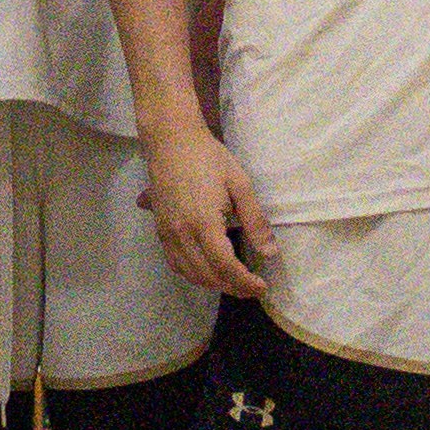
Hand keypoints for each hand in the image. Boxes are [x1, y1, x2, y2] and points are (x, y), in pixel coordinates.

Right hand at [140, 118, 276, 301]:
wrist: (171, 140)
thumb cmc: (209, 157)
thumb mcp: (240, 184)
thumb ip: (255, 221)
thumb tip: (269, 252)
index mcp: (203, 223)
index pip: (225, 267)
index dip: (245, 283)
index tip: (262, 288)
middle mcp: (181, 234)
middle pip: (207, 275)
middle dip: (232, 287)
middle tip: (252, 288)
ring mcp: (167, 234)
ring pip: (189, 274)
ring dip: (213, 284)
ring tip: (234, 282)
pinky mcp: (159, 230)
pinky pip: (175, 263)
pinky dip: (193, 274)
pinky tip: (208, 270)